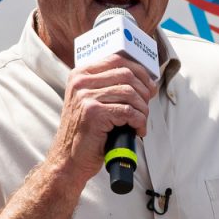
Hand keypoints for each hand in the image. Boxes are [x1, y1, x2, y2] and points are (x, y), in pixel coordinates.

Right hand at [49, 55, 157, 182]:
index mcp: (81, 74)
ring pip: (130, 93)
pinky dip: (139, 121)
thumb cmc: (86, 132)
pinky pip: (128, 111)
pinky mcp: (93, 113)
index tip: (149, 86)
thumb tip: (147, 82)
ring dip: (143, 109)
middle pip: (127, 74)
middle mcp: (81, 82)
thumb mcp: (93, 101)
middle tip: (146, 107)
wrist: (69, 159)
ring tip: (140, 122)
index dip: (139, 71)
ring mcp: (86, 97)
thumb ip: (111, 87)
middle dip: (144, 91)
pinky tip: (137, 130)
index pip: (117, 59)